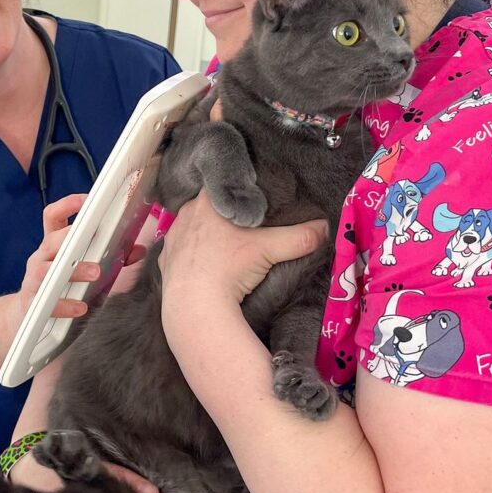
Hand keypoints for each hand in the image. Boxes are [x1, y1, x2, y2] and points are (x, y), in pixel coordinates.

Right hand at [18, 194, 100, 319]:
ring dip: (73, 270)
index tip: (86, 200)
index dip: (67, 205)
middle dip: (72, 238)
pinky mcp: (31, 305)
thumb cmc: (63, 286)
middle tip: (97, 242)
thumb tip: (137, 250)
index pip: (53, 216)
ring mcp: (33, 280)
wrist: (31, 318)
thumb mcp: (83, 268)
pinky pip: (47, 303)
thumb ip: (112, 258)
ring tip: (95, 273)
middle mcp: (41, 258)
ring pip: (46, 270)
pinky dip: (65, 305)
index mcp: (53, 244)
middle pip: (51, 241)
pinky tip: (81, 308)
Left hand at [159, 190, 327, 305]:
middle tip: (241, 226)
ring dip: (205, 233)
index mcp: (207, 202)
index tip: (249, 201)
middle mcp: (185, 214)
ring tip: (223, 246)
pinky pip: (180, 250)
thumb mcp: (270, 250)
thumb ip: (300, 237)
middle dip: (223, 213)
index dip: (236, 191)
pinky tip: (203, 264)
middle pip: (207, 205)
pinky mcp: (165, 261)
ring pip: (192, 227)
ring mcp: (172, 238)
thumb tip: (326, 229)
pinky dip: (191, 255)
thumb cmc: (230, 270)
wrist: (195, 307)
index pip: (223, 185)